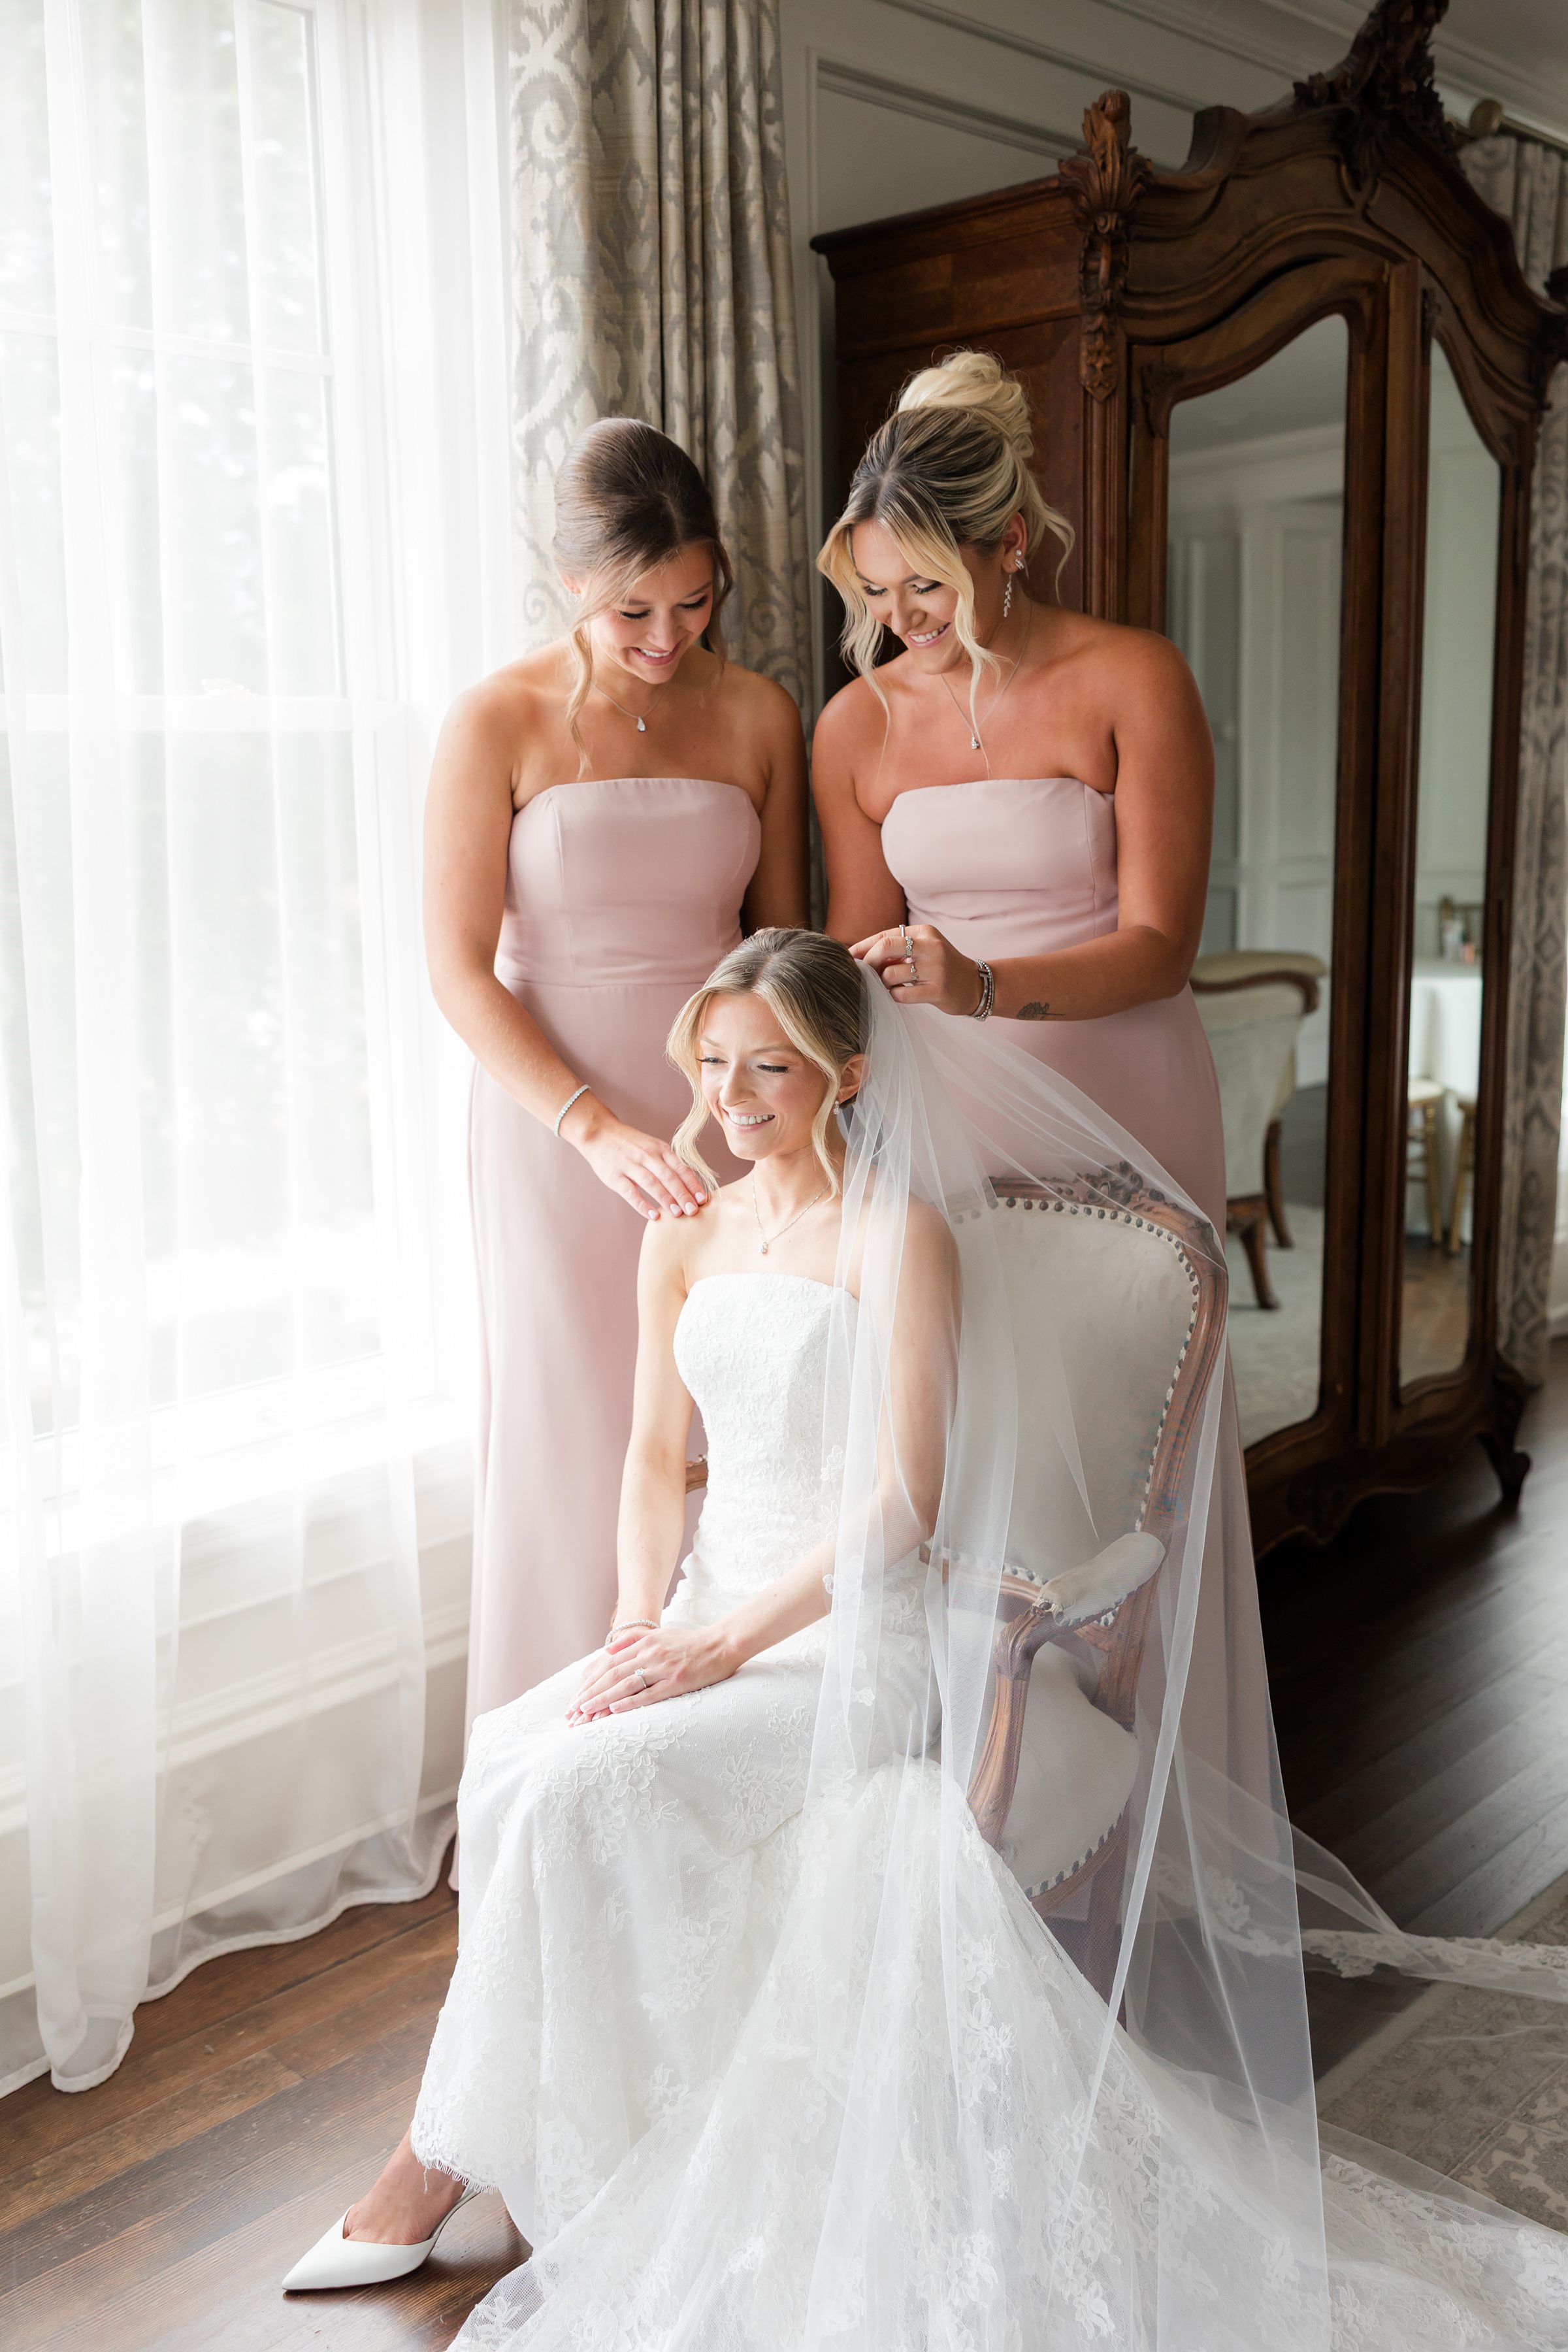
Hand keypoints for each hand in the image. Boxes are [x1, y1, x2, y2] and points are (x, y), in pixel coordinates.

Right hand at [562, 1097, 709, 1220]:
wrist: (600, 1133)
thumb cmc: (631, 1144)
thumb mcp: (653, 1146)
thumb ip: (669, 1163)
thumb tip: (690, 1185)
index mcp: (659, 1148)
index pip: (680, 1168)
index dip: (693, 1184)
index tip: (703, 1199)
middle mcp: (646, 1155)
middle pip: (669, 1177)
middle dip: (682, 1195)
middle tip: (693, 1211)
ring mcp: (630, 1165)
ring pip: (651, 1184)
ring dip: (666, 1200)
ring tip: (677, 1214)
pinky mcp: (614, 1176)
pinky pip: (630, 1192)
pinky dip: (642, 1204)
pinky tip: (653, 1215)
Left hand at [567, 1622, 736, 1721]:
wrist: (722, 1643)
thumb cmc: (691, 1641)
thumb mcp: (661, 1633)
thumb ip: (633, 1640)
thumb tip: (607, 1650)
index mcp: (645, 1642)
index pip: (609, 1663)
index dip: (590, 1680)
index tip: (576, 1695)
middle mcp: (650, 1654)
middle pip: (612, 1675)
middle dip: (590, 1693)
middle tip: (573, 1709)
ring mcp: (663, 1668)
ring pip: (625, 1685)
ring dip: (603, 1699)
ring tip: (586, 1712)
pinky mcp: (676, 1682)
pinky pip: (649, 1694)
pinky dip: (630, 1702)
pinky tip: (615, 1710)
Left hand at [852, 923, 981, 1017]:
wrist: (974, 985)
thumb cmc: (941, 967)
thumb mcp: (923, 949)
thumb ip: (897, 949)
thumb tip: (858, 955)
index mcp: (924, 932)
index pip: (885, 935)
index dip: (863, 947)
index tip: (849, 957)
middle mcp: (930, 946)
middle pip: (884, 947)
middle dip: (868, 962)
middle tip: (865, 973)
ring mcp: (935, 968)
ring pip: (890, 974)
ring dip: (882, 983)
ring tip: (889, 985)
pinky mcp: (937, 990)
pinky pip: (901, 994)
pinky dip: (894, 995)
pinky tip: (900, 994)